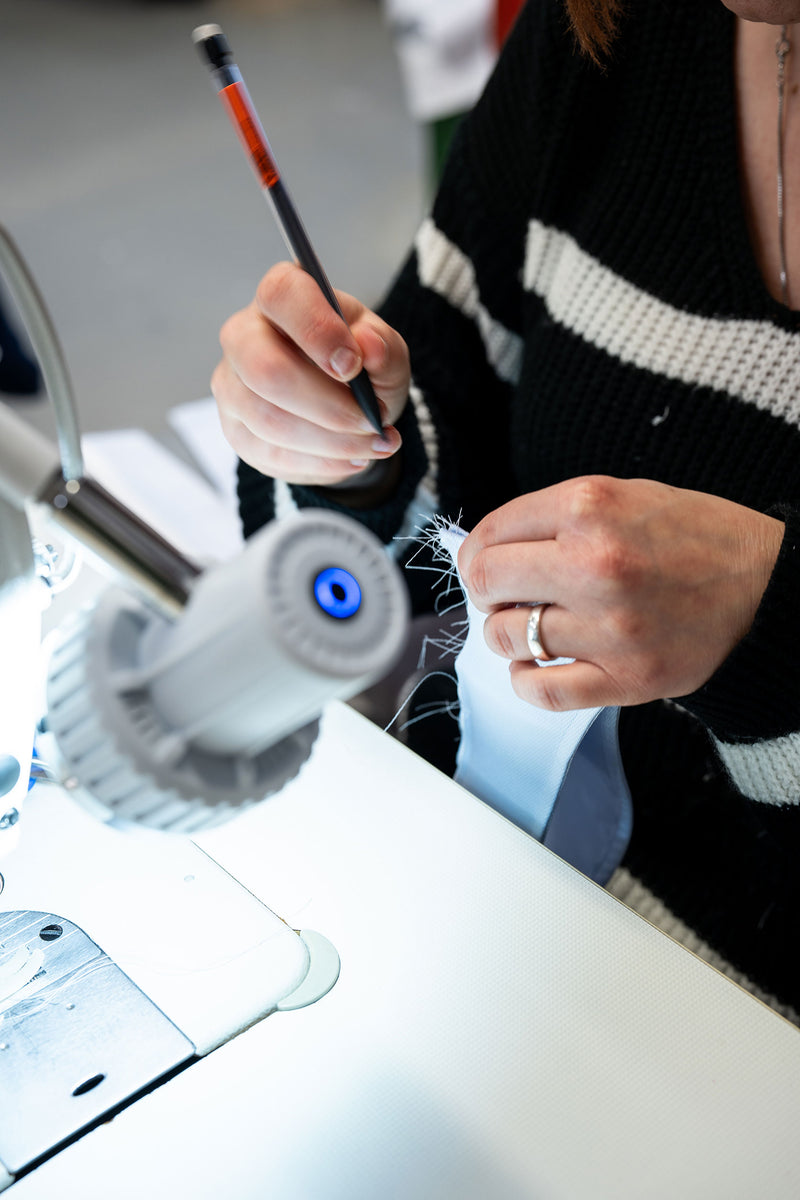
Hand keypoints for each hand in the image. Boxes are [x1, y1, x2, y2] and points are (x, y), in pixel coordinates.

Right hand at [211, 261, 410, 485]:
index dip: (317, 330)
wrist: (344, 405)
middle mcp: (243, 335)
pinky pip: (273, 455)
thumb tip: (370, 347)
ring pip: (269, 421)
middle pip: (265, 370)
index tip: (353, 365)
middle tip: (373, 422)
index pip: (282, 295)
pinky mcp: (237, 431)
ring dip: (332, 442)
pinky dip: (322, 462)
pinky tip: (353, 457)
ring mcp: (232, 386)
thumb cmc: (359, 364)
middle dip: (328, 406)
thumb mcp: (384, 350)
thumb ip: (383, 347)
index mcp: (281, 297)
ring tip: (375, 444)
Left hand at [457, 476, 784, 710]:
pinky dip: (524, 680)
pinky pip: (540, 690)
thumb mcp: (621, 495)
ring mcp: (609, 626)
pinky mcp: (626, 677)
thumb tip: (483, 549)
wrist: (766, 580)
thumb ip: (550, 518)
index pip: (489, 535)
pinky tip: (534, 665)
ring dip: (505, 634)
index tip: (483, 562)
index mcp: (589, 509)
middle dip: (487, 589)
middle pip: (487, 583)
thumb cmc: (694, 536)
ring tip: (530, 626)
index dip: (476, 552)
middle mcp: (594, 564)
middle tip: (504, 594)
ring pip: (504, 637)